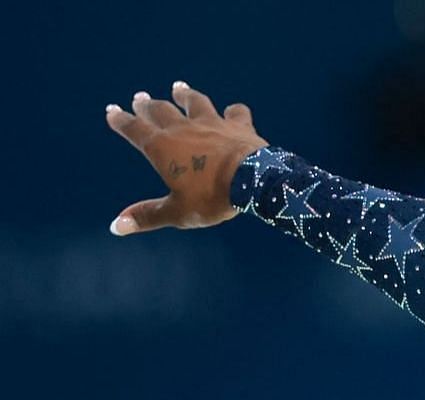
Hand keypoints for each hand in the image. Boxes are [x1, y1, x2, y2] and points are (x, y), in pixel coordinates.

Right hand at [103, 80, 269, 234]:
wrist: (253, 180)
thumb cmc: (211, 197)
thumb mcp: (176, 211)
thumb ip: (147, 215)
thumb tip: (115, 226)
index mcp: (162, 148)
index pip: (134, 130)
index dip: (121, 121)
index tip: (111, 111)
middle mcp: (183, 129)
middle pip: (160, 111)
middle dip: (147, 105)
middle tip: (139, 97)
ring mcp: (212, 124)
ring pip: (195, 103)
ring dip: (185, 95)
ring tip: (178, 87)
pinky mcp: (239, 126)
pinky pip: (236, 113)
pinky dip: (234, 112)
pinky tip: (234, 110)